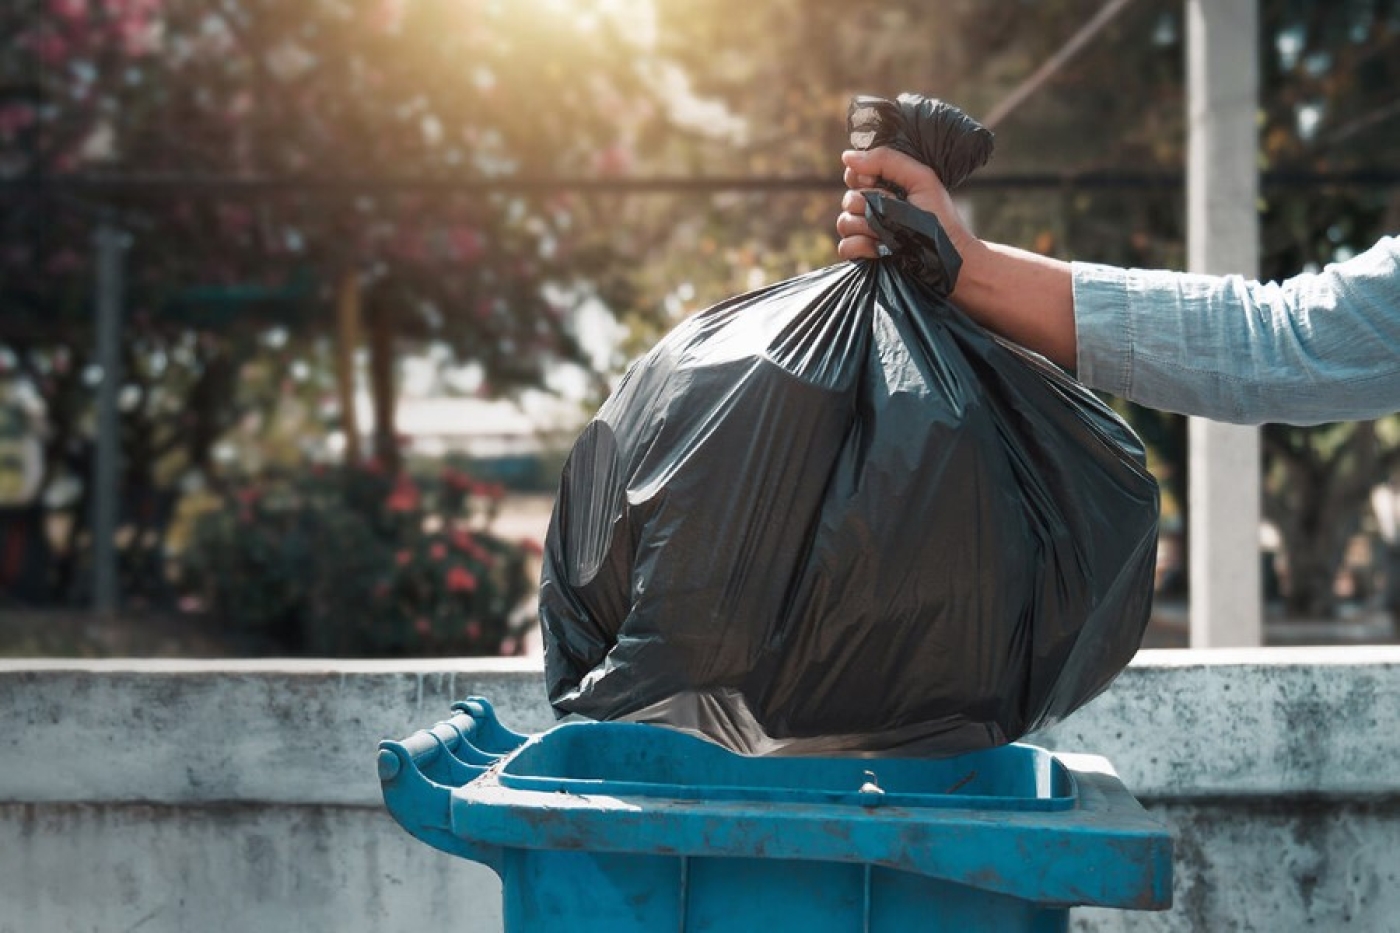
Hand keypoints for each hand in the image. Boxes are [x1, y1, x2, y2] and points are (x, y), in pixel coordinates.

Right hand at [835, 147, 974, 261]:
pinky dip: (860, 247)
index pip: (854, 175)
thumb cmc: (939, 216)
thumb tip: (847, 157)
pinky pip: (845, 247)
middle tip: (892, 211)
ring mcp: (866, 233)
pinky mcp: (863, 255)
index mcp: (883, 188)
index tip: (877, 183)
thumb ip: (886, 160)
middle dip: (867, 204)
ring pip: (844, 223)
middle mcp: (871, 209)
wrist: (948, 256)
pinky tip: (880, 249)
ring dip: (865, 226)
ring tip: (888, 233)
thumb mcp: (920, 178)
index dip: (861, 178)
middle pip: (847, 199)